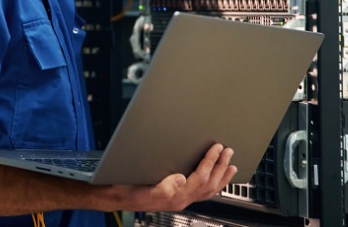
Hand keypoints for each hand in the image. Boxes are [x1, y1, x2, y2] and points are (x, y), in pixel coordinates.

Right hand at [112, 143, 237, 211]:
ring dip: (221, 176)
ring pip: (208, 190)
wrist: (116, 197)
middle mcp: (181, 199)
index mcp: (175, 196)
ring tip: (230, 165)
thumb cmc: (127, 190)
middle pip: (209, 184)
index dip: (210, 161)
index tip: (217, 147)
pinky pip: (202, 192)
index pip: (199, 177)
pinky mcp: (177, 196)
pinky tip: (214, 177)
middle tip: (229, 151)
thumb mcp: (142, 188)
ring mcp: (181, 199)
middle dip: (221, 167)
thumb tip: (181, 179)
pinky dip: (212, 183)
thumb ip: (163, 187)